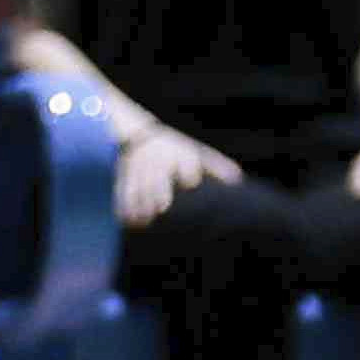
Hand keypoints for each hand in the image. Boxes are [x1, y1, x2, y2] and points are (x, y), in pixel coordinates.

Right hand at [114, 127, 241, 228]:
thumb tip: (237, 180)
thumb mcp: (195, 151)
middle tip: (162, 207)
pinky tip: (127, 221)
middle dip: (158, 190)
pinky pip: (122, 193)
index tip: (191, 181)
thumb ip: (216, 166)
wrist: (139, 137)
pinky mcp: (125, 178)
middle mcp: (157, 161)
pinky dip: (124, 207)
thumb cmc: (175, 149)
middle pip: (157, 176)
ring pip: (137, 187)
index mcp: (177, 154)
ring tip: (143, 222)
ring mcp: (139, 170)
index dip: (187, 170)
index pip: (183, 161)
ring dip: (139, 205)